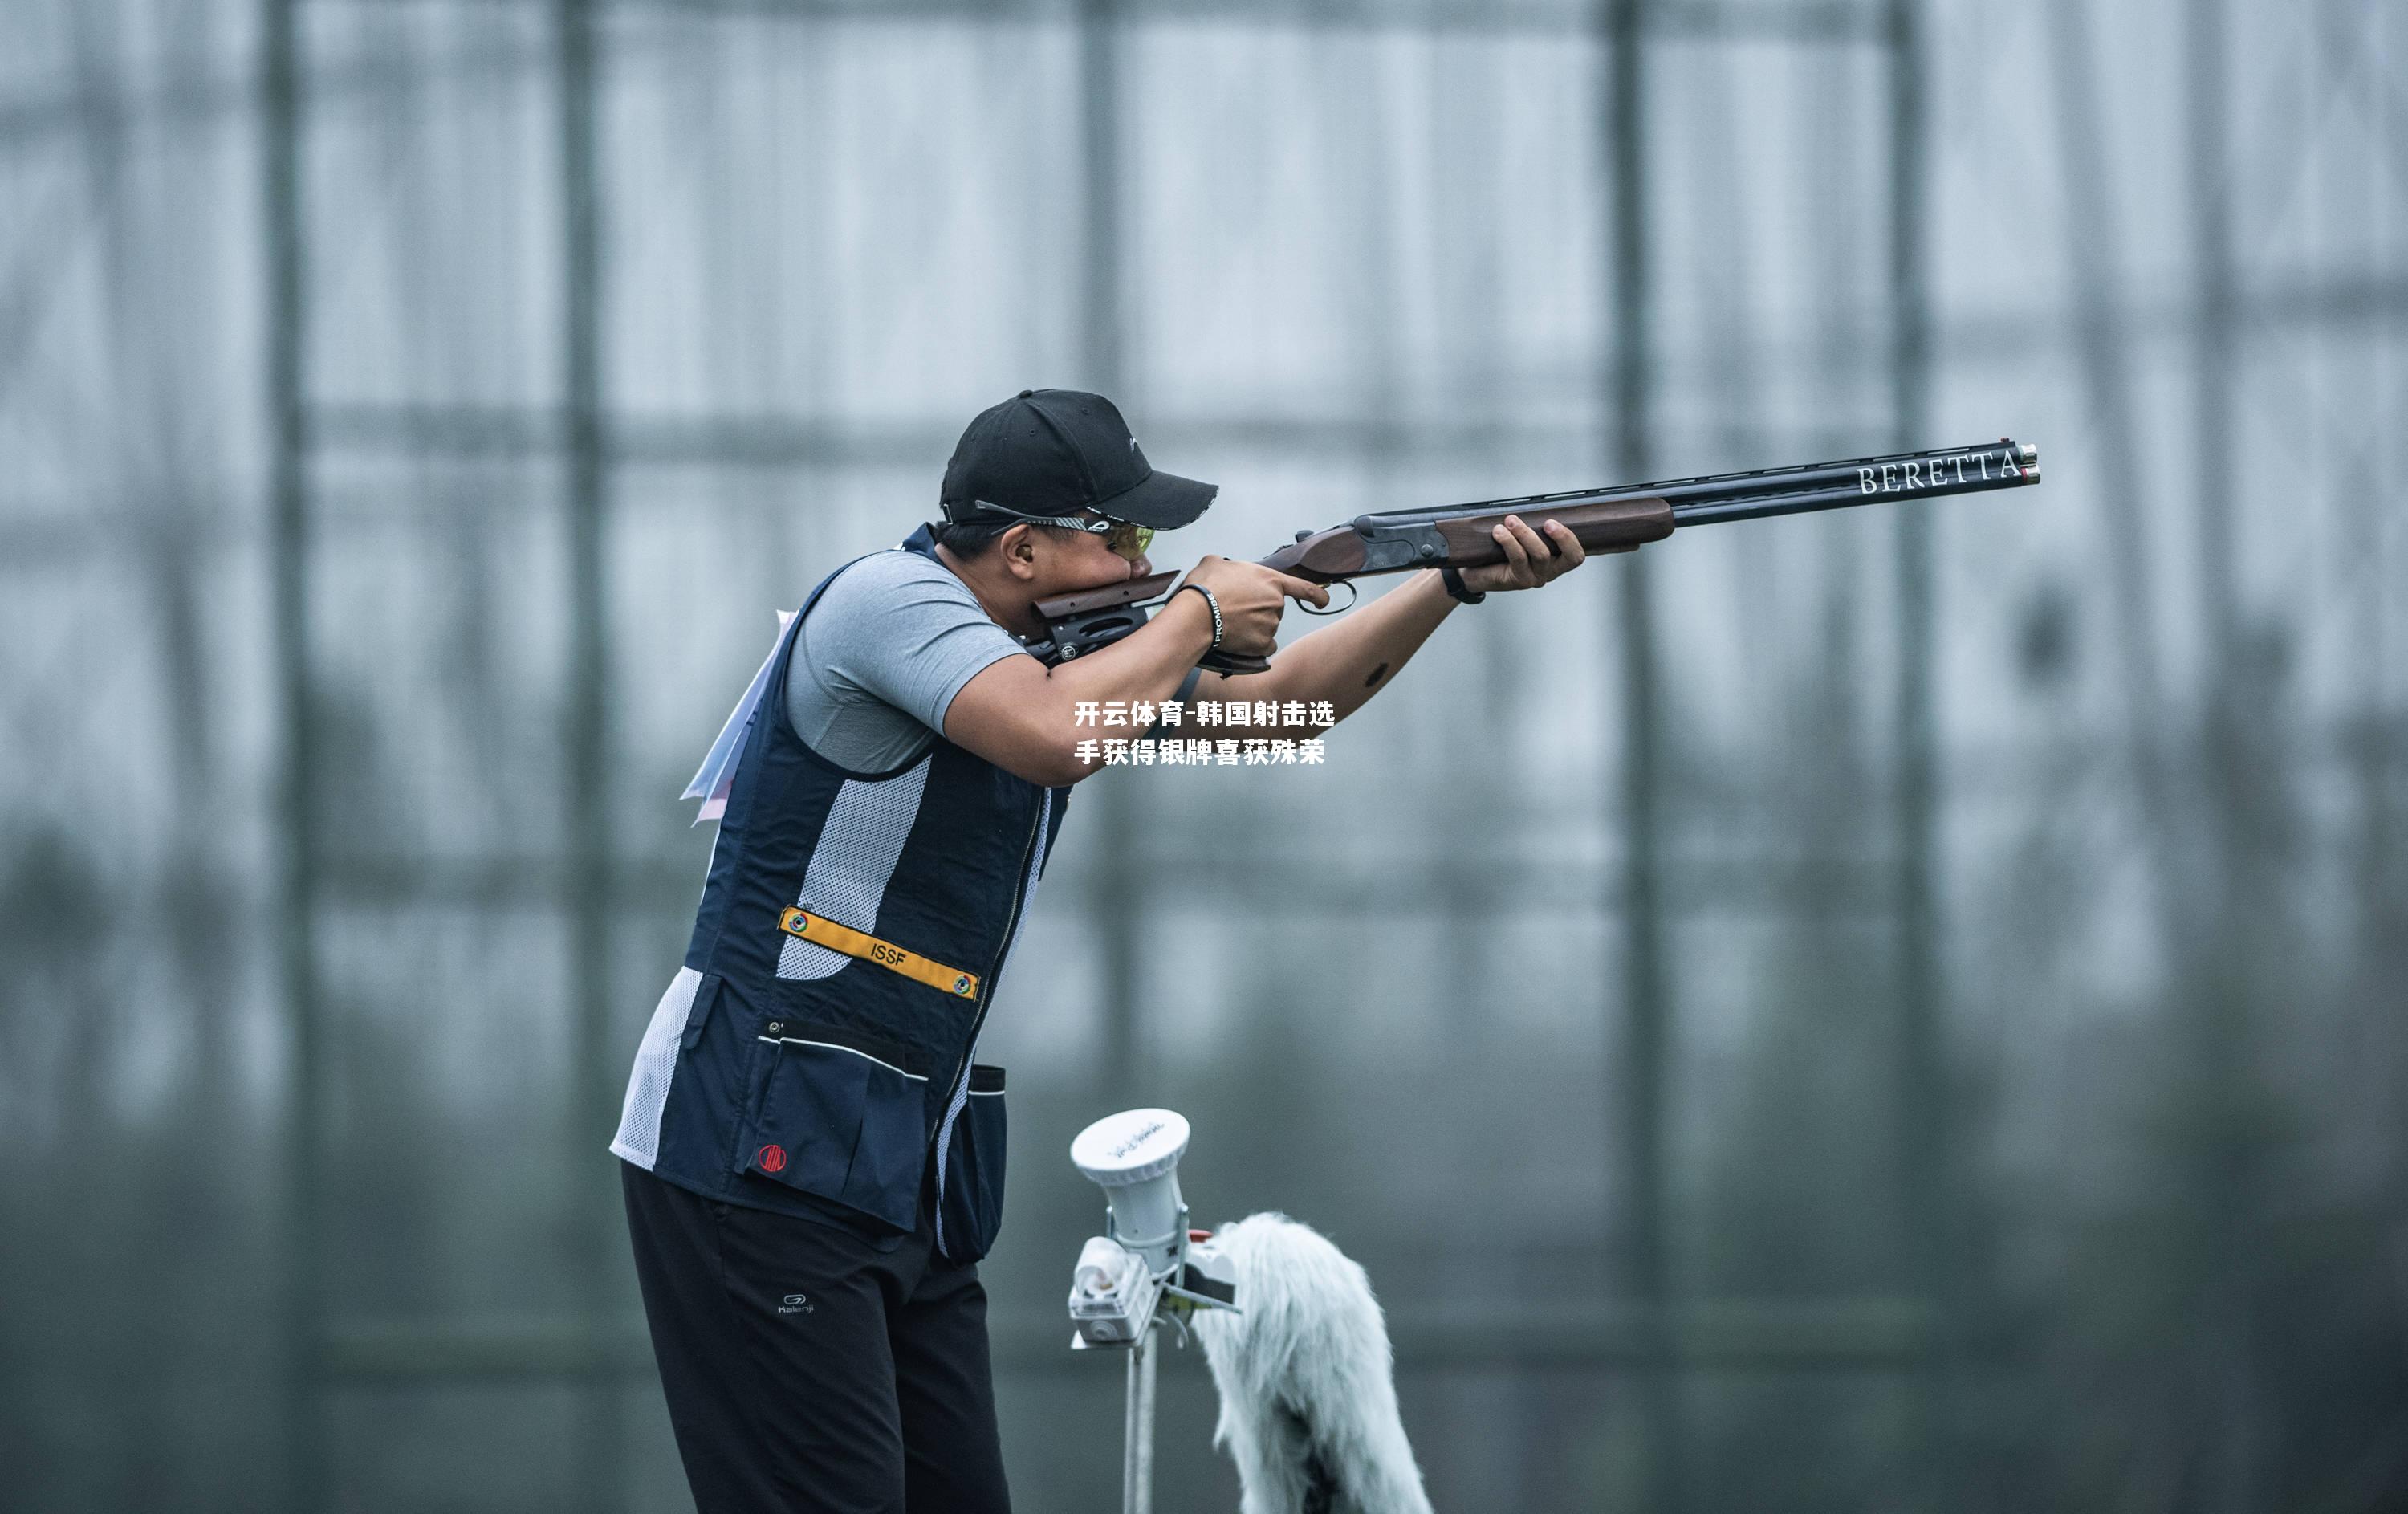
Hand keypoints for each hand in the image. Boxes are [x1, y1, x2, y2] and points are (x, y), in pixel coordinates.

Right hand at [1183, 556, 1329, 657]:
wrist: (1197, 614)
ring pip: (1268, 628)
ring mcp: (1271, 624)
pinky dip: (1255, 645)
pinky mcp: (1262, 644)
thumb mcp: (1215, 562)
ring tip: (1230, 621)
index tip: (1323, 601)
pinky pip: (1264, 647)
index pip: (1304, 588)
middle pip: (1274, 610)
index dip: (1317, 595)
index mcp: (1270, 580)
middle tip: (1235, 608)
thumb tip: (1224, 569)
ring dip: (1254, 627)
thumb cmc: (1205, 587)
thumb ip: (1228, 565)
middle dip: (1259, 610)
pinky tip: (1240, 639)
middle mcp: (1276, 603)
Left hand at [1457, 515, 1585, 593]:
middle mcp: (1549, 571)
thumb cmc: (1501, 552)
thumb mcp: (1522, 536)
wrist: (1476, 571)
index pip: (1576, 555)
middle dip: (1560, 536)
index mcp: (1557, 560)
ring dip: (1526, 533)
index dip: (1570, 539)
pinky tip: (1499, 532)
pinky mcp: (1519, 580)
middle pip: (1567, 557)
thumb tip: (1534, 506)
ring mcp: (1535, 577)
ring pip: (1541, 554)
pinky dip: (1509, 541)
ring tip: (1510, 521)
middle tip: (1547, 522)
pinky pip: (1519, 558)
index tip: (1553, 522)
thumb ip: (1533, 525)